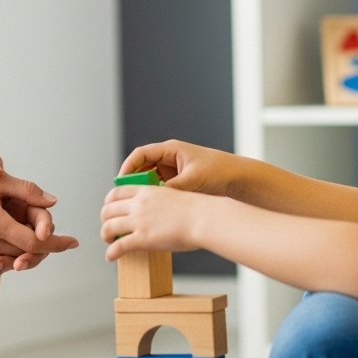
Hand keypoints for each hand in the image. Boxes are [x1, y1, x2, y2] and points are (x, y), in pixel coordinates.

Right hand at [0, 150, 66, 277]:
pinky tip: (17, 243)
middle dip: (45, 247)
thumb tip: (52, 201)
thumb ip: (26, 190)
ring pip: (13, 260)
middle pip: (26, 254)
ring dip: (28, 252)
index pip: (34, 243)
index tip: (72, 242)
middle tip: (59, 239)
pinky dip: (10, 254)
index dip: (56, 243)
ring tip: (39, 239)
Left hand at [99, 184, 212, 259]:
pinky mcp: (142, 238)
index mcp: (146, 191)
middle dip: (105, 219)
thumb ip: (159, 201)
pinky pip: (118, 246)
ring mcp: (139, 221)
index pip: (116, 192)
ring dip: (105, 235)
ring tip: (108, 242)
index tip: (110, 210)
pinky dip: (111, 252)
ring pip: (108, 227)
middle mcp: (138, 204)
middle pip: (108, 209)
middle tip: (109, 227)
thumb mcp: (172, 195)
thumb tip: (157, 212)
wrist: (203, 218)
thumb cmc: (196, 209)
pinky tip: (111, 257)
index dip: (109, 202)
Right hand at [119, 139, 247, 195]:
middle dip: (133, 181)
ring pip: (149, 179)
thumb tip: (155, 199)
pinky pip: (159, 188)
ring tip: (137, 205)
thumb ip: (172, 188)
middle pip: (142, 167)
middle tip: (125, 197)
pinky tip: (152, 208)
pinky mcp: (177, 181)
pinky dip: (154, 196)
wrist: (236, 177)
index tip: (121, 181)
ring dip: (143, 190)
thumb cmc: (217, 171)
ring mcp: (173, 170)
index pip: (141, 154)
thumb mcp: (192, 179)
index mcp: (171, 149)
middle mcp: (169, 158)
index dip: (128, 166)